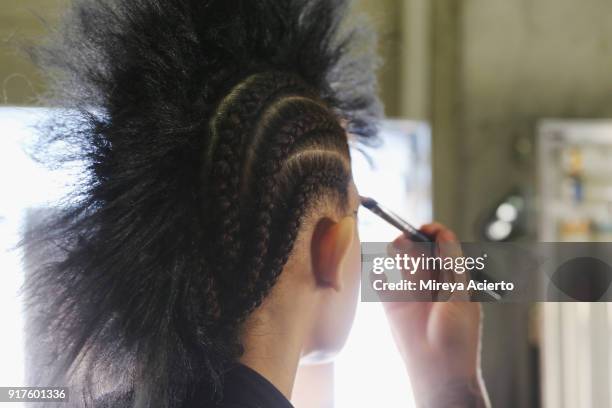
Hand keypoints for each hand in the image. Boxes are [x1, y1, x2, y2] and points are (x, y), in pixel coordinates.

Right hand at [382, 223, 489, 407]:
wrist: (439, 369)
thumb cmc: (458, 336)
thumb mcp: (460, 295)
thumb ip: (451, 264)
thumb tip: (444, 233)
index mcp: (451, 276)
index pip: (442, 245)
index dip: (433, 232)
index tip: (425, 228)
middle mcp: (430, 280)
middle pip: (418, 247)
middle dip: (411, 238)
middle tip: (407, 239)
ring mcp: (409, 290)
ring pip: (399, 259)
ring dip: (396, 251)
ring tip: (397, 251)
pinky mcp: (391, 303)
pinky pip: (380, 281)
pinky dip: (377, 272)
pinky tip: (380, 273)